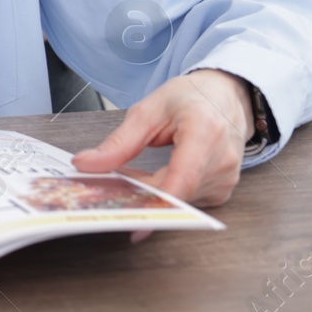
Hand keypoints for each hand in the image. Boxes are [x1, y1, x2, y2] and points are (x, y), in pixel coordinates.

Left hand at [71, 69, 253, 212]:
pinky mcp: (222, 191)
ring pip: (179, 200)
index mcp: (205, 131)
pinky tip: (148, 180)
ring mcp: (226, 179)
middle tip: (105, 189)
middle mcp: (222, 160)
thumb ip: (118, 142)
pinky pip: (186, 200)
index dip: (155, 201)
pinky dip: (164, 193)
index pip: (182, 178)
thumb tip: (85, 164)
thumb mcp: (147, 111)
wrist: (224, 96)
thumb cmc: (188, 98)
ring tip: (128, 177)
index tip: (129, 216)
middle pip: (176, 193)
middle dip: (138, 195)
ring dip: (150, 194)